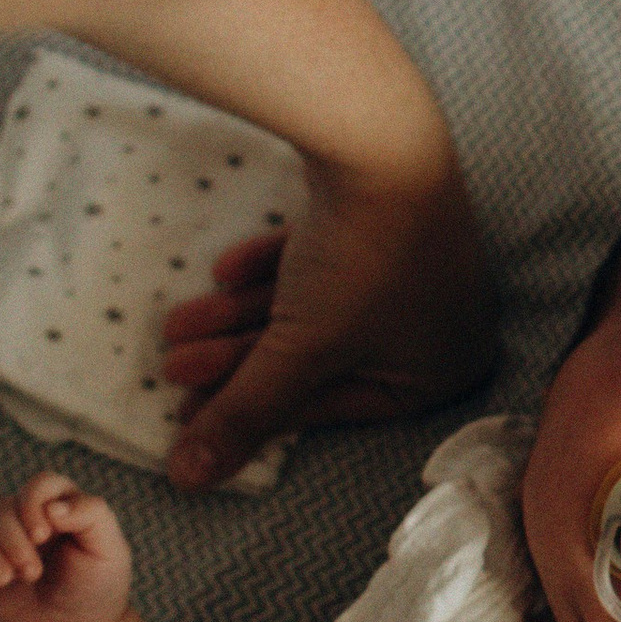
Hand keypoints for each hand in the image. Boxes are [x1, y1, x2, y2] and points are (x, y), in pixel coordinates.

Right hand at [0, 475, 132, 621]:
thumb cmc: (97, 590)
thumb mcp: (109, 549)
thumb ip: (90, 514)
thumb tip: (51, 505)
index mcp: (59, 508)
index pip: (38, 485)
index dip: (33, 504)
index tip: (43, 536)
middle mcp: (25, 521)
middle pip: (2, 508)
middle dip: (13, 541)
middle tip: (33, 574)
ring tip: (5, 581)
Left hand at [158, 161, 497, 489]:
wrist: (380, 141)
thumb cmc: (362, 262)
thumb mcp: (296, 351)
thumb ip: (244, 414)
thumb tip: (192, 479)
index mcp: (444, 368)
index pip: (337, 406)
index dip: (258, 411)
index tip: (193, 412)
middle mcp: (441, 322)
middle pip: (319, 356)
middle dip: (240, 360)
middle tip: (176, 364)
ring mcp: (418, 266)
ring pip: (316, 308)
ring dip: (244, 318)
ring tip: (180, 321)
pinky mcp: (390, 218)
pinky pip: (326, 263)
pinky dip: (274, 271)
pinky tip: (224, 272)